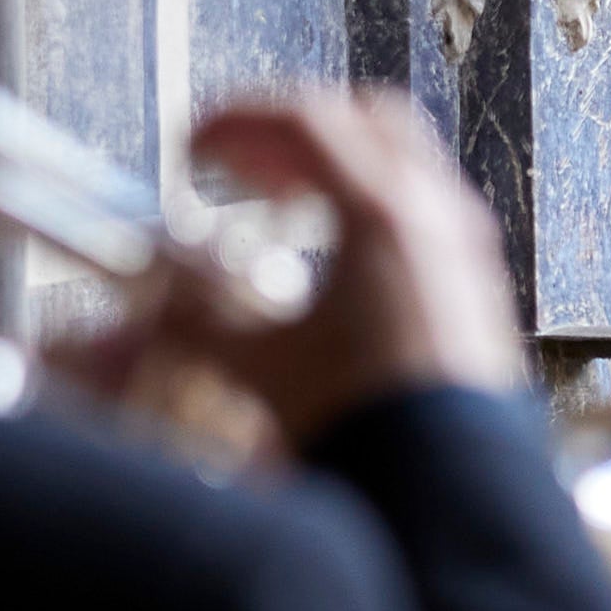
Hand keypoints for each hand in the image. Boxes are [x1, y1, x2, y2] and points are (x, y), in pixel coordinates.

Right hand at [49, 87, 526, 455]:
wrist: (452, 491)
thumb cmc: (370, 429)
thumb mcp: (262, 367)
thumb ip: (191, 321)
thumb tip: (136, 297)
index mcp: (382, 214)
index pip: (303, 119)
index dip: (235, 121)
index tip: (193, 148)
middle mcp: (435, 216)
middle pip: (362, 120)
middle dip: (292, 131)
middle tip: (239, 168)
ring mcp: (465, 248)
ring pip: (402, 163)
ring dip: (338, 168)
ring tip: (279, 208)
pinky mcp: (475, 287)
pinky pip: (424, 213)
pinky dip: (373, 209)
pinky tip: (333, 262)